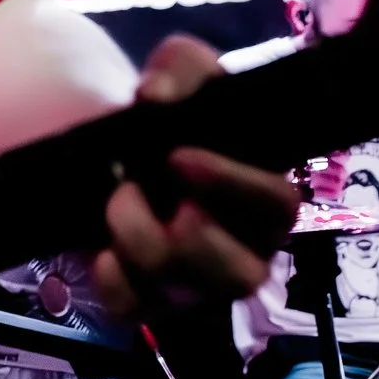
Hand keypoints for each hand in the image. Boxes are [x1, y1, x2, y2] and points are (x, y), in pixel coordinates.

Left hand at [90, 36, 300, 317]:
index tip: (176, 155)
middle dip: (184, 234)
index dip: (231, 185)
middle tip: (135, 188)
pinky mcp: (154, 303)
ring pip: (186, 294)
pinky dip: (111, 279)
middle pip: (242, 275)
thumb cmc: (175, 117)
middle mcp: (244, 249)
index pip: (277, 205)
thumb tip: (156, 96)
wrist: (123, 149)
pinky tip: (101, 248)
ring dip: (139, 243)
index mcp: (264, 196)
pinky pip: (135, 310)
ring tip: (115, 202)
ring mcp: (200, 284)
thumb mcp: (183, 75)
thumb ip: (180, 69)